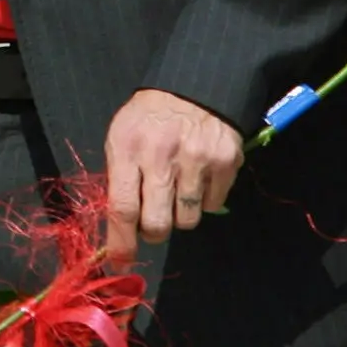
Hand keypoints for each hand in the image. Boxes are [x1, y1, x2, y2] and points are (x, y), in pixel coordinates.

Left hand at [102, 89, 242, 260]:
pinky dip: (203, 199)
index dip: (121, 241)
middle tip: (153, 222)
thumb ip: (120, 179)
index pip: (122, 208)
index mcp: (128, 149)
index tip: (121, 259)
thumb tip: (120, 228)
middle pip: (158, 223)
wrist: (194, 87)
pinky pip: (212, 205)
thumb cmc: (148, 117)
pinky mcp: (226, 163)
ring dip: (180, 214)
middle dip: (154, 232)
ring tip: (177, 190)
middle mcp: (162, 157)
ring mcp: (197, 161)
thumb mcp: (121, 137)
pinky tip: (198, 177)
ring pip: (187, 220)